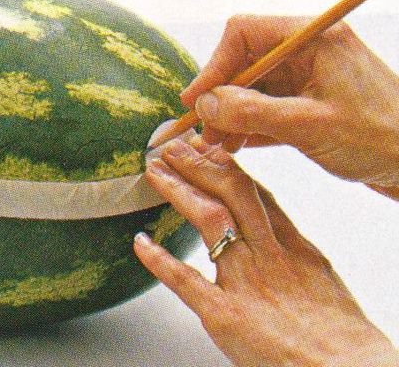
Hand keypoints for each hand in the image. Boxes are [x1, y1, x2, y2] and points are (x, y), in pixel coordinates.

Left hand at [134, 136, 397, 366]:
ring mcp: (245, 280)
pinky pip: (185, 279)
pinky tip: (140, 242)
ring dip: (179, 190)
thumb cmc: (337, 332)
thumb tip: (275, 227)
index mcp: (293, 245)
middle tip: (172, 147)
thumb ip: (292, 248)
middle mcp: (268, 254)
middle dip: (198, 164)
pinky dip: (158, 259)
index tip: (206, 148)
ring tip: (155, 172)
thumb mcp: (320, 276)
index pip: (255, 192)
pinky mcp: (224, 312)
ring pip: (210, 219)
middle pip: (231, 192)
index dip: (226, 165)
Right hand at [179, 15, 398, 198]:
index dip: (214, 65)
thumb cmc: (381, 137)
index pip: (244, 33)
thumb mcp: (309, 124)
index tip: (196, 100)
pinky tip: (236, 145)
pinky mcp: (309, 101)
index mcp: (313, 39)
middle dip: (221, 96)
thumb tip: (207, 104)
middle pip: (244, 62)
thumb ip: (253, 112)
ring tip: (218, 143)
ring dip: (231, 114)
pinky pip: (266, 106)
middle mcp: (308, 51)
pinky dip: (248, 124)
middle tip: (204, 129)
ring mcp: (308, 77)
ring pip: (252, 86)